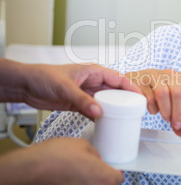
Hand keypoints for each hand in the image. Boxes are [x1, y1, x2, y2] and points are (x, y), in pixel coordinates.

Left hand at [0, 59, 140, 118]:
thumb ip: (82, 100)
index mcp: (93, 71)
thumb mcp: (65, 87)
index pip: (118, 78)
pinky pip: (94, 111)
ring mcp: (87, 93)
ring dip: (114, 110)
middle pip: (115, 91)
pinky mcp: (79, 104)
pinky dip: (100, 116)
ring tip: (124, 119)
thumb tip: (98, 112)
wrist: (26, 85)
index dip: (131, 87)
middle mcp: (93, 82)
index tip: (141, 97)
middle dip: (126, 100)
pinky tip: (106, 123)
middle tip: (136, 111)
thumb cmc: (44, 76)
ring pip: (106, 102)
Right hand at [0, 138, 123, 184]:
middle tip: (91, 168)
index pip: (119, 178)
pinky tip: (69, 177)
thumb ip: (95, 154)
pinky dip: (77, 183)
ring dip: (88, 180)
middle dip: (101, 177)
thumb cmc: (56, 157)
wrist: (30, 170)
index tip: (108, 167)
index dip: (114, 171)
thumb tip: (97, 159)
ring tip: (78, 172)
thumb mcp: (83, 145)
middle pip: (106, 184)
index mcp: (105, 178)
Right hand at [126, 69, 180, 140]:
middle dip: (178, 114)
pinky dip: (152, 108)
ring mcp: (155, 75)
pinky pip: (148, 96)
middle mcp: (171, 74)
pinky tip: (153, 108)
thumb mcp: (173, 100)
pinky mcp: (142, 80)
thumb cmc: (158, 90)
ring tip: (165, 117)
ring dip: (165, 110)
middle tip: (176, 126)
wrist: (138, 80)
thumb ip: (180, 115)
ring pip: (163, 93)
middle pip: (179, 94)